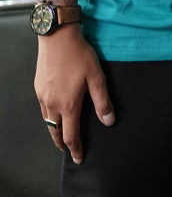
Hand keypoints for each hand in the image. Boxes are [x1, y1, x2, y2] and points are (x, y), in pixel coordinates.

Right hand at [35, 24, 114, 163]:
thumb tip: (109, 121)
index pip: (70, 136)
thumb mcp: (96, 77)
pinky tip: (54, 112)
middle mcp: (52, 104)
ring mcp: (43, 96)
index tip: (79, 158)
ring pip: (47, 121)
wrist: (57, 37)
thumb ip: (103, 101)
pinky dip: (49, 117)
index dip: (75, 149)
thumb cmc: (78, 55)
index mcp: (68, 105)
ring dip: (54, 131)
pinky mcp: (38, 87)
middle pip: (55, 132)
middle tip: (68, 150)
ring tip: (61, 134)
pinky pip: (42, 109)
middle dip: (62, 144)